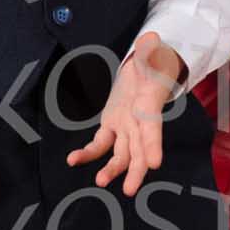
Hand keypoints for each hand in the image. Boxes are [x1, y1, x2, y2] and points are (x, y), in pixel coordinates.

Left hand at [66, 31, 182, 195]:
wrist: (150, 68)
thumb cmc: (156, 61)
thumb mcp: (155, 52)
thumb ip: (150, 50)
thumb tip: (149, 40)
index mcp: (150, 105)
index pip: (153, 126)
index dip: (153, 145)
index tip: (154, 164)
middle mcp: (140, 122)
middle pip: (140, 150)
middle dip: (135, 170)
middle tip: (131, 189)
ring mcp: (126, 127)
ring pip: (122, 154)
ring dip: (112, 169)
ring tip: (101, 182)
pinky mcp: (112, 126)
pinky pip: (101, 144)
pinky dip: (88, 153)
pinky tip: (73, 160)